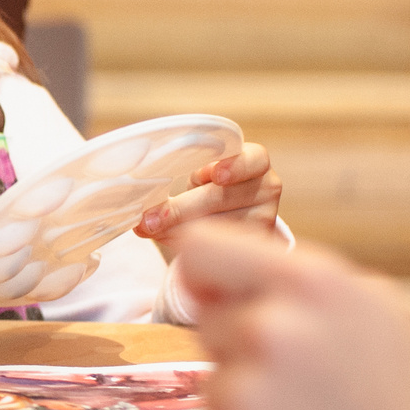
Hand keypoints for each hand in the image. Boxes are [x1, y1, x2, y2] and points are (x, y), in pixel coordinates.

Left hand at [137, 140, 281, 255]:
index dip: (235, 166)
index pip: (254, 159)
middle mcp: (267, 188)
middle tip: (149, 221)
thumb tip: (142, 218)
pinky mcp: (255, 245)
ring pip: (219, 227)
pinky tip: (177, 247)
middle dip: (181, 209)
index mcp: (254, 161)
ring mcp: (265, 219)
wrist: (232, 219)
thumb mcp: (199, 179)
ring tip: (155, 232)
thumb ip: (179, 183)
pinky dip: (194, 248)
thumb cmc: (210, 190)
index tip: (214, 175)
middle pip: (224, 198)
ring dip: (181, 231)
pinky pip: (222, 250)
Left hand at [177, 226, 409, 409]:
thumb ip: (292, 283)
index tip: (216, 294)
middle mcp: (272, 330)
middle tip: (308, 386)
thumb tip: (203, 277)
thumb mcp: (372, 310)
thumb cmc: (408, 402)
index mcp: (312, 283)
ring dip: (247, 403)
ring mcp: (244, 394)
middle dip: (243, 347)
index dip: (205, 274)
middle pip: (207, 321)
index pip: (202, 248)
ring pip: (213, 381)